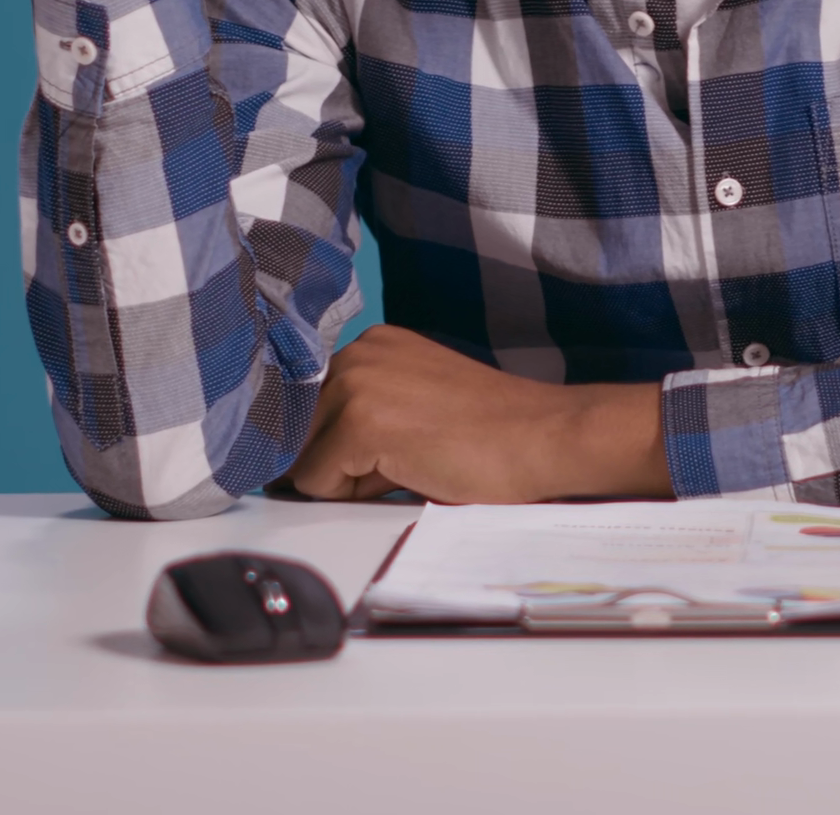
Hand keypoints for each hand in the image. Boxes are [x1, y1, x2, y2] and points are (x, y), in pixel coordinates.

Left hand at [285, 325, 672, 503]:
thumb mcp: (413, 406)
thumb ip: (363, 416)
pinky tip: (403, 477)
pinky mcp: (362, 423)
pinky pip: (315, 480)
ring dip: (341, 479)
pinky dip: (347, 496)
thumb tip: (304, 460)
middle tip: (396, 467)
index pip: (308, 403)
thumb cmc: (489, 435)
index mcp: (371, 343)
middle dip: (331, 461)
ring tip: (404, 469)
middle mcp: (357, 351)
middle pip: (298, 427)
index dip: (323, 442)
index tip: (348, 463)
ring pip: (302, 455)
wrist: (542, 438)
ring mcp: (357, 382)